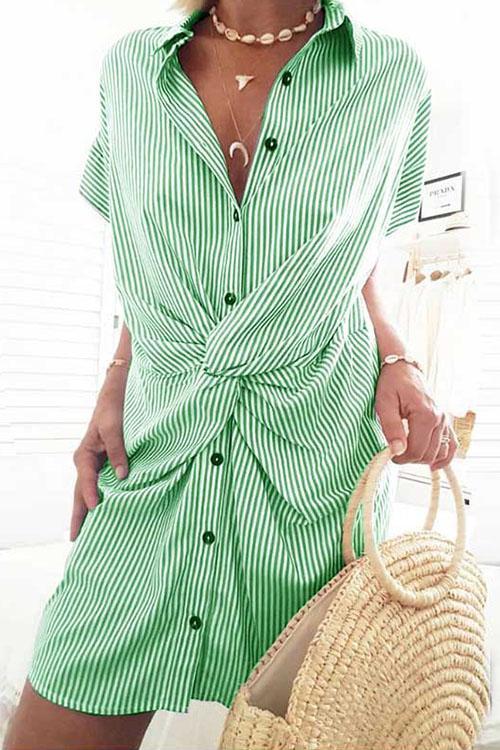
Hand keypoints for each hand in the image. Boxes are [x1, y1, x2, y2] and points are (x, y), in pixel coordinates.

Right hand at [70, 365, 129, 540]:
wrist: (115, 395)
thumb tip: (123, 476)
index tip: (96, 510)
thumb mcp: (114, 429)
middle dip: (79, 515)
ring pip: (88, 492)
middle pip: (81, 493)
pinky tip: (102, 513)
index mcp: (85, 454)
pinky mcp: (103, 464)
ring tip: (86, 533)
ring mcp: (93, 464)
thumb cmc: (114, 409)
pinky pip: (99, 486)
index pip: (86, 480)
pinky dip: (98, 499)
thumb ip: (118, 452)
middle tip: (75, 539)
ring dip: (87, 511)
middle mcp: (85, 462)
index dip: (91, 495)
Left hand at [375, 360, 457, 470]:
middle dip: (410, 458)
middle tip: (395, 452)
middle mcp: (439, 419)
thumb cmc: (392, 384)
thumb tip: (397, 450)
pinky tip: (433, 465)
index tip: (390, 455)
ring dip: (423, 458)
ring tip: (408, 453)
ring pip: (439, 453)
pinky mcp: (445, 422)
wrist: (402, 369)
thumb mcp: (384, 403)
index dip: (401, 458)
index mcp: (425, 415)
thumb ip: (391, 427)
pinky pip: (451, 445)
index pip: (416, 450)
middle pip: (428, 454)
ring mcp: (444, 420)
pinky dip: (444, 457)